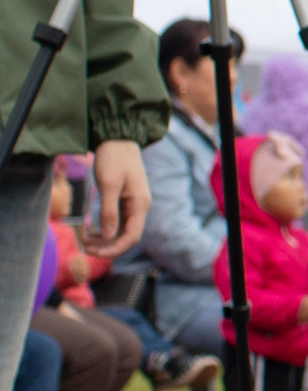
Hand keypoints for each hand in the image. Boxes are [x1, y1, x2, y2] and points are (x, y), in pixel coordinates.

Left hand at [88, 140, 149, 262]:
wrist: (118, 139)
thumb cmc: (113, 159)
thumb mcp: (108, 184)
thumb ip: (108, 212)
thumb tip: (108, 237)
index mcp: (139, 204)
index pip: (131, 237)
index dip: (113, 249)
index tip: (92, 251)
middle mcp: (140, 207)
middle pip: (127, 237)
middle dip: (107, 246)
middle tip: (84, 247)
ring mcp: (134, 204)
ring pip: (122, 231)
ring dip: (105, 239)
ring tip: (85, 240)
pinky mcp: (127, 200)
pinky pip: (119, 222)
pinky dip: (106, 229)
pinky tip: (91, 230)